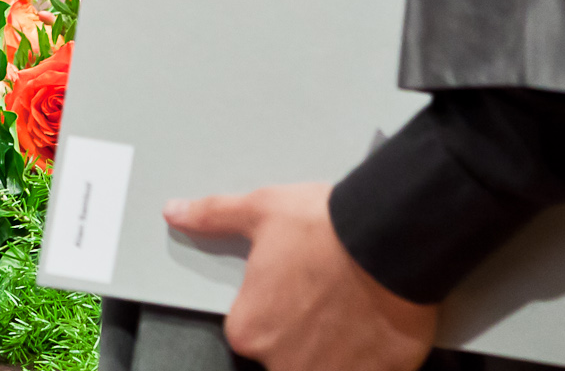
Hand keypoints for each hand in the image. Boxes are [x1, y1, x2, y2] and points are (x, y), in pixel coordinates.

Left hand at [163, 183, 437, 370]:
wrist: (389, 240)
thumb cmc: (323, 227)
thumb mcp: (260, 210)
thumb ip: (213, 217)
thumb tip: (175, 212)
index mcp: (249, 330)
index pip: (252, 330)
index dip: (276, 307)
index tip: (296, 288)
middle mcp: (281, 362)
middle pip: (287, 354)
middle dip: (306, 333)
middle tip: (329, 298)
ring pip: (322, 365)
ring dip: (334, 349)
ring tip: (353, 314)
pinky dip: (366, 360)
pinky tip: (374, 331)